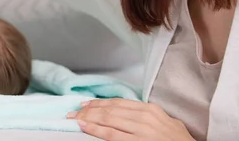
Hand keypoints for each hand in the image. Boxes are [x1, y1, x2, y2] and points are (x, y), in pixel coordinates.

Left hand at [67, 98, 193, 139]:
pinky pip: (111, 135)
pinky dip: (95, 129)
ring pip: (107, 119)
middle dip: (89, 110)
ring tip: (74, 117)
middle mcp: (145, 117)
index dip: (99, 103)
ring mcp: (142, 130)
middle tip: (73, 111)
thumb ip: (146, 116)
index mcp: (150, 110)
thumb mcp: (165, 124)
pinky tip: (84, 126)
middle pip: (110, 109)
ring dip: (88, 117)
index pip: (118, 103)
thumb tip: (126, 114)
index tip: (85, 104)